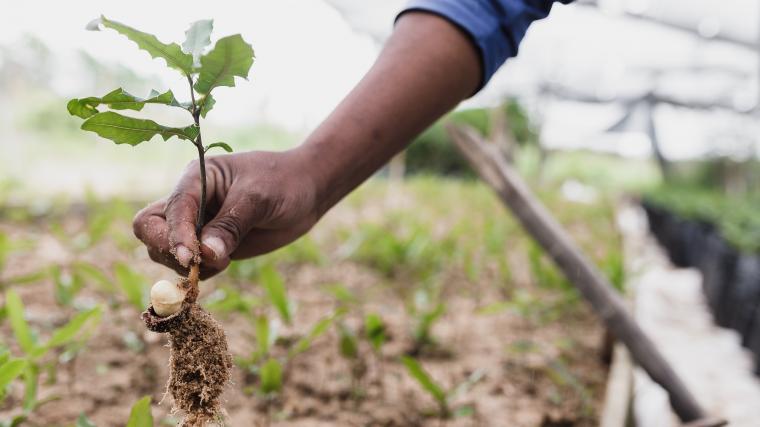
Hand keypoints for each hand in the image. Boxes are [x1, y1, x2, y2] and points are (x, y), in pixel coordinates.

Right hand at [133, 148, 319, 278]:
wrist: (306, 191)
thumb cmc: (282, 183)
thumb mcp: (258, 198)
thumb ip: (231, 225)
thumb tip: (206, 255)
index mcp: (195, 178)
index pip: (170, 210)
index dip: (176, 236)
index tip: (192, 258)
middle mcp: (189, 201)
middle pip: (150, 229)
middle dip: (167, 249)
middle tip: (197, 264)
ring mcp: (197, 225)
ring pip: (164, 251)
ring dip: (186, 265)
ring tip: (225, 260)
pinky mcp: (209, 245)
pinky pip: (189, 265)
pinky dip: (200, 273)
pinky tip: (226, 264)